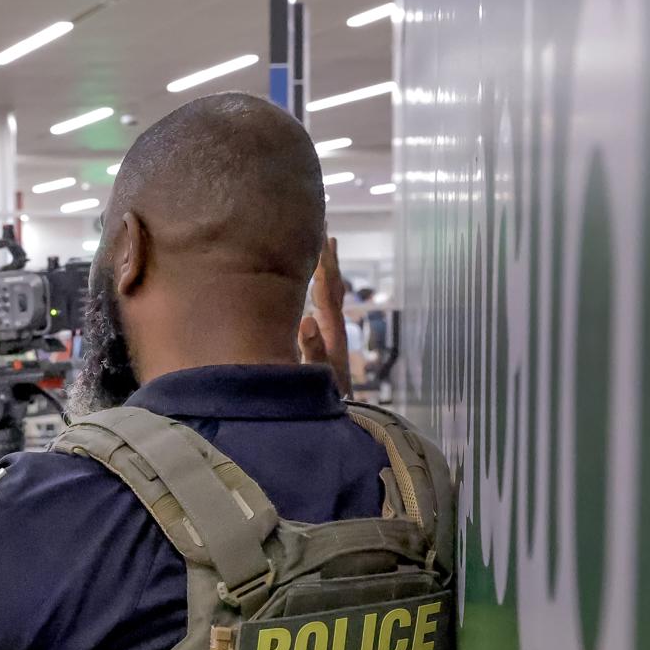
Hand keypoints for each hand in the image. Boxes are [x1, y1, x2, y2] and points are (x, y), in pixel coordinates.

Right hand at [298, 235, 352, 396]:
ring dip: (327, 269)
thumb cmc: (326, 404)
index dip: (323, 264)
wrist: (342, 423)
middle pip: (333, 286)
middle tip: (325, 226)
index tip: (321, 236)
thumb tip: (307, 319)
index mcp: (332, 333)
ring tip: (323, 245)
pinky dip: (321, 288)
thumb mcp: (317, 379)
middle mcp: (335, 330)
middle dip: (328, 257)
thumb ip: (312, 352)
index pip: (327, 291)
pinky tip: (314, 286)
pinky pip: (325, 306)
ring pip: (331, 295)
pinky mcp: (327, 344)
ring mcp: (333, 337)